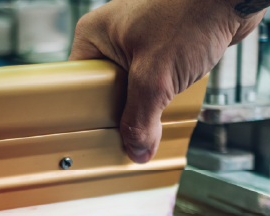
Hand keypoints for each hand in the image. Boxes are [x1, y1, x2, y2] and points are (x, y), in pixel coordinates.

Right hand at [69, 0, 264, 162]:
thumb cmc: (192, 11)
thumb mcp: (155, 77)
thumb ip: (141, 120)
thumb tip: (135, 149)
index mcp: (94, 36)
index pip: (77, 88)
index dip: (89, 116)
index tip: (98, 138)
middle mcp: (111, 38)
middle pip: (105, 94)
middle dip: (122, 117)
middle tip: (129, 135)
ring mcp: (137, 44)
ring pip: (132, 92)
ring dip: (146, 109)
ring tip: (154, 118)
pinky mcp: (162, 50)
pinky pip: (153, 84)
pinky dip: (163, 98)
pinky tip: (171, 104)